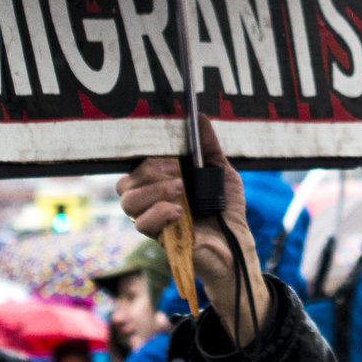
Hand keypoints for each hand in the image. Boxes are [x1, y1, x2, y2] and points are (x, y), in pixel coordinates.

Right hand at [117, 117, 269, 344]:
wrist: (237, 243)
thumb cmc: (227, 208)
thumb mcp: (222, 171)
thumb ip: (209, 146)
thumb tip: (200, 117)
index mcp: (161, 182)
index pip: (134, 166)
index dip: (143, 158)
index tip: (167, 154)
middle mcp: (152, 200)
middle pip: (124, 183)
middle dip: (149, 173)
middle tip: (177, 175)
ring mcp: (153, 220)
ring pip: (127, 202)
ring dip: (153, 191)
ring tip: (180, 192)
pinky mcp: (158, 239)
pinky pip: (141, 224)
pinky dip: (159, 213)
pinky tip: (179, 213)